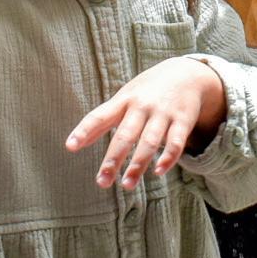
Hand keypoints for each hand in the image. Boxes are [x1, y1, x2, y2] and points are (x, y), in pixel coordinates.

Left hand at [66, 56, 225, 188]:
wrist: (187, 73)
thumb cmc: (147, 91)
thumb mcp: (124, 98)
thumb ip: (101, 120)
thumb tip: (72, 144)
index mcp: (124, 100)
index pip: (100, 116)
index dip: (84, 130)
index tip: (70, 146)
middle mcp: (142, 105)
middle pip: (125, 134)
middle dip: (113, 159)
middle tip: (102, 182)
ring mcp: (163, 112)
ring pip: (149, 141)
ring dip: (138, 164)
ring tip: (127, 184)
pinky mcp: (183, 120)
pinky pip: (176, 142)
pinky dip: (168, 158)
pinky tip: (158, 171)